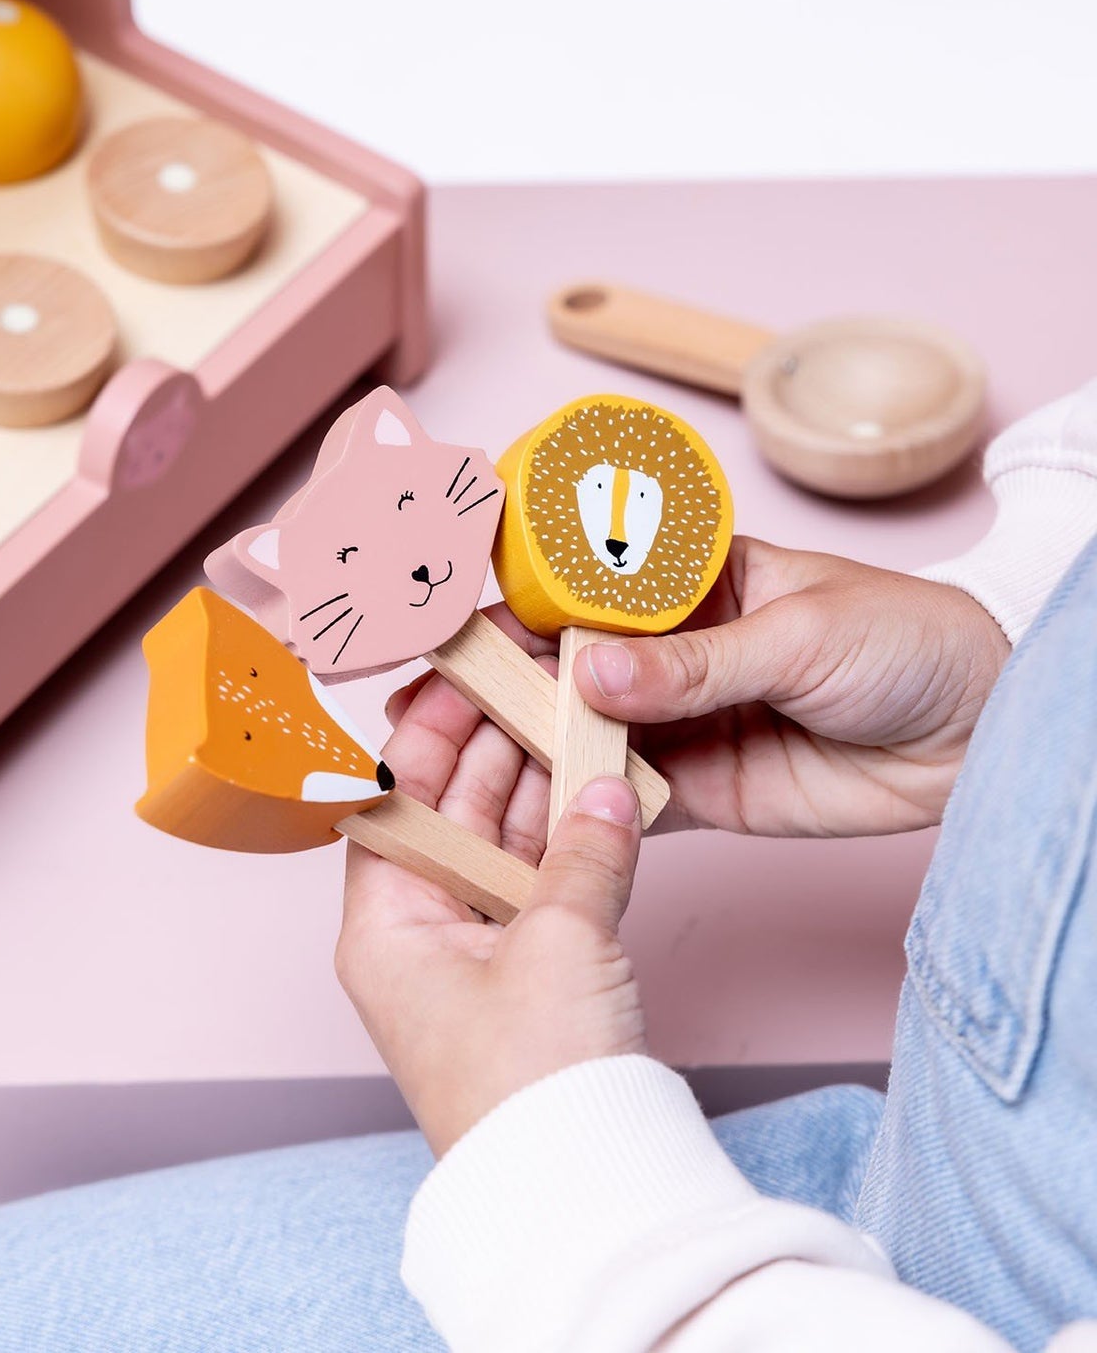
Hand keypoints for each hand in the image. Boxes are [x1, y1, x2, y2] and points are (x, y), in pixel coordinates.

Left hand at [336, 705, 644, 1157]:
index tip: (461, 676)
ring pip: (500, 845)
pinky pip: (540, 884)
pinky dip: (567, 839)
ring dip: (536, 786)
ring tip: (569, 718)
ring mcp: (476, 957)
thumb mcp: (559, 942)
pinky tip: (596, 790)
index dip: (426, 733)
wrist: (579, 1184)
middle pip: (449, 815)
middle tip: (528, 682)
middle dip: (492, 747)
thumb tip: (603, 788)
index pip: (393, 801)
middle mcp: (420, 936)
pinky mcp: (528, 978)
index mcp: (386, 926)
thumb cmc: (532, 1082)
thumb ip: (582, 851)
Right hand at [388, 545, 1009, 839]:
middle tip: (421, 721)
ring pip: (579, 739)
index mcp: (690, 581)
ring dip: (519, 758)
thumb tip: (587, 672)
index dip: (506, 606)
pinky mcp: (703, 790)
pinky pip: (623, 801)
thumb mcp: (800, 635)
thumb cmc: (908, 640)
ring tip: (454, 780)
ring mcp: (682, 721)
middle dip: (491, 693)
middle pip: (560, 670)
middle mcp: (671, 651)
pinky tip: (521, 825)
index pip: (579, 587)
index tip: (442, 629)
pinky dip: (574, 814)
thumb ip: (694, 664)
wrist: (984, 731)